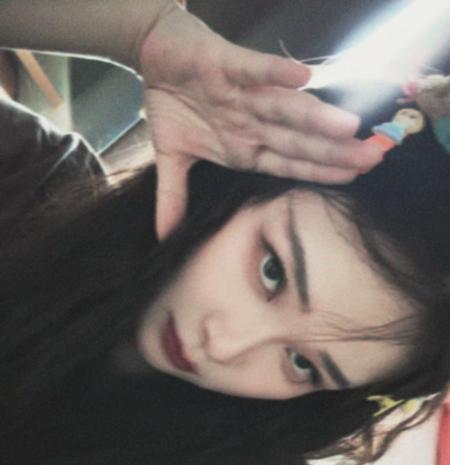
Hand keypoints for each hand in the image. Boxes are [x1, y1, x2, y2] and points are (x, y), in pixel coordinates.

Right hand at [139, 4, 382, 238]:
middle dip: (334, 151)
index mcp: (245, 144)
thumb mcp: (171, 156)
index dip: (320, 171)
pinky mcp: (226, 63)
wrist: (154, 52)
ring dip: (315, 118)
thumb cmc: (174, 101)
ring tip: (349, 127)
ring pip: (285, 108)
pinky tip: (304, 78)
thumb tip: (164, 237)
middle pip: (299, 139)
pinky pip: (253, 69)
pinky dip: (275, 73)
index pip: (290, 163)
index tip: (353, 180)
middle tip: (373, 158)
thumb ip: (173, 196)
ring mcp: (243, 93)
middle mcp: (253, 120)